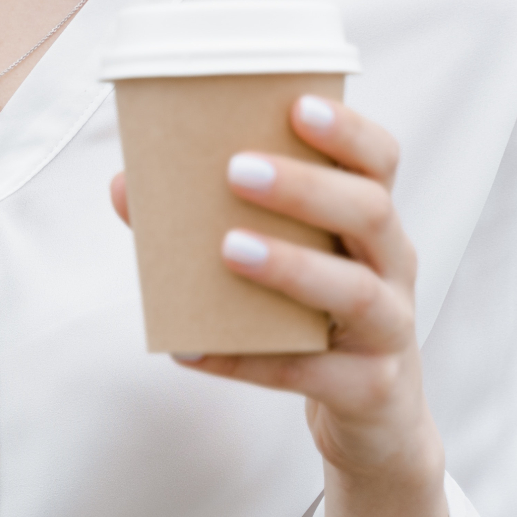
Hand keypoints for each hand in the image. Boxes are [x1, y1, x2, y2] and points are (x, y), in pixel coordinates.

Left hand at [110, 96, 447, 516]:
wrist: (371, 411)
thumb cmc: (312, 312)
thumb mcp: (281, 259)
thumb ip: (212, 220)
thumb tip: (124, 185)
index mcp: (371, 222)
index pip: (380, 162)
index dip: (347, 131)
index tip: (298, 105)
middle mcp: (392, 266)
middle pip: (371, 212)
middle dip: (305, 187)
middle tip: (237, 171)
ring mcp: (389, 329)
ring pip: (356, 291)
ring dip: (291, 265)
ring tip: (228, 248)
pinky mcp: (369, 388)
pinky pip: (311, 373)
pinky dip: (246, 361)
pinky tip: (191, 351)